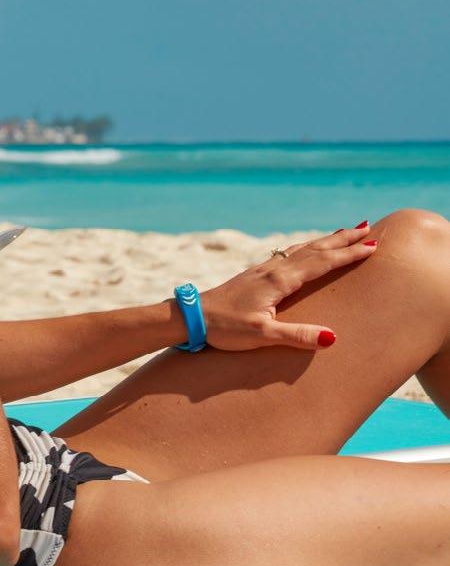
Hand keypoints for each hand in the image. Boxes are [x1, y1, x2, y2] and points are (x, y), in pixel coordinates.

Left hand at [200, 225, 377, 350]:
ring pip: (303, 248)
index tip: (372, 246)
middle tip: (368, 228)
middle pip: (315, 249)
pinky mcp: (256, 274)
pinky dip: (306, 247)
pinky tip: (306, 248)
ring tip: (345, 231)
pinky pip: (289, 254)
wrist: (192, 316)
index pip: (322, 263)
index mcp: (280, 281)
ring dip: (326, 240)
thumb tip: (333, 337)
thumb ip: (297, 335)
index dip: (348, 255)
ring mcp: (264, 269)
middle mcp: (274, 269)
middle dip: (343, 240)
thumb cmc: (225, 328)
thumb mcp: (262, 336)